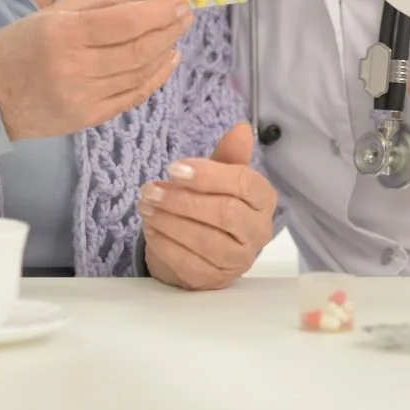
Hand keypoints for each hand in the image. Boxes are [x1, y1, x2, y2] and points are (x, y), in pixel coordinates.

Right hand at [0, 0, 192, 139]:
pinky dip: (155, 79)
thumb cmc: (22, 45)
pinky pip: (132, 97)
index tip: (180, 0)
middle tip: (187, 15)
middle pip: (138, 49)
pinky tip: (167, 61)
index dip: (159, 11)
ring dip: (165, 52)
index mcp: (64, 34)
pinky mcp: (89, 119)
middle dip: (169, 29)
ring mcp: (84, 97)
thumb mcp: (55, 11)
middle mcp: (75, 67)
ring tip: (178, 34)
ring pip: (139, 74)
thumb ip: (103, 3)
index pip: (125, 23)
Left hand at [140, 122, 276, 290]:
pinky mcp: (215, 280)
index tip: (174, 168)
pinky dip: (165, 245)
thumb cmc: (214, 203)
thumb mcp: (220, 176)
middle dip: (182, 200)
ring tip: (145, 206)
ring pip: (204, 239)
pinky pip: (188, 263)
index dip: (208, 175)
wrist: (204, 248)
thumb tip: (240, 128)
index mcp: (263, 200)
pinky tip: (150, 229)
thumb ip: (229, 155)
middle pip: (224, 213)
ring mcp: (238, 260)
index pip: (243, 184)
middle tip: (151, 189)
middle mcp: (258, 232)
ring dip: (168, 221)